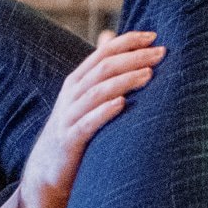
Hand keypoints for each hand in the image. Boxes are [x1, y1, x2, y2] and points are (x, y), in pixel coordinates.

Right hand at [20, 30, 163, 207]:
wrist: (47, 171)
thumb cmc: (75, 131)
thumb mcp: (85, 100)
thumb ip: (100, 74)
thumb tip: (111, 39)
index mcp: (78, 81)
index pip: (104, 53)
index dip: (128, 42)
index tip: (154, 36)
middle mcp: (72, 94)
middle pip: (104, 68)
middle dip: (133, 58)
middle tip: (161, 53)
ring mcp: (69, 116)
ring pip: (98, 92)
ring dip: (124, 81)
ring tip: (148, 74)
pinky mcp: (70, 140)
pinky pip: (88, 123)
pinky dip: (104, 112)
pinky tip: (121, 104)